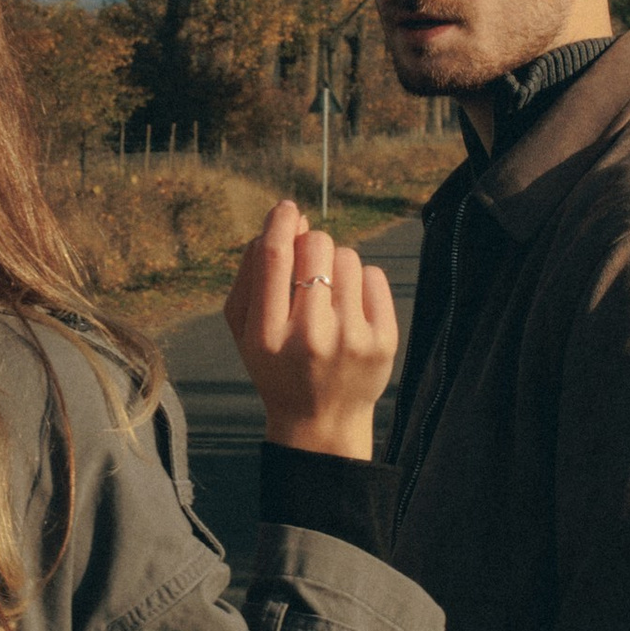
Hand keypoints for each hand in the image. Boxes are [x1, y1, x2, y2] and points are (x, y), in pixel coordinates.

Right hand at [224, 200, 398, 458]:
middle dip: (311, 245)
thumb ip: (251, 273)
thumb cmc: (276, 365)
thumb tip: (284, 219)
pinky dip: (361, 284)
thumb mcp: (245, 330)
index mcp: (266, 336)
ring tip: (329, 298)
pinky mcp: (384, 342)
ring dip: (336, 266)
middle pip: (316, 246)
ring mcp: (351, 340)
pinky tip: (350, 312)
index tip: (288, 209)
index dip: (280, 222)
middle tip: (308, 271)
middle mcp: (309, 337)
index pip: (273, 257)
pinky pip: (374, 275)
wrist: (320, 421)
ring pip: (348, 256)